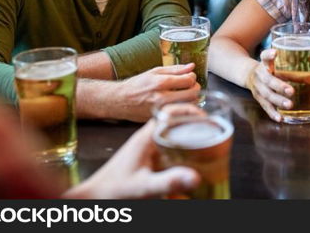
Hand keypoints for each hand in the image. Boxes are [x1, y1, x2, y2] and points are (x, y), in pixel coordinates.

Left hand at [63, 115, 200, 198]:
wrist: (94, 199)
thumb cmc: (112, 190)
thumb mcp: (143, 186)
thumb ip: (168, 181)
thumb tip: (195, 177)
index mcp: (147, 136)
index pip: (172, 111)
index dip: (191, 111)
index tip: (209, 117)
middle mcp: (148, 138)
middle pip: (176, 122)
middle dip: (196, 125)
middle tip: (215, 133)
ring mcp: (148, 149)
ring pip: (174, 135)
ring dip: (190, 137)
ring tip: (208, 145)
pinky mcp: (148, 160)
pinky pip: (170, 149)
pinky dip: (182, 152)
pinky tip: (190, 167)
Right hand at [110, 64, 199, 121]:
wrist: (120, 101)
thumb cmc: (137, 85)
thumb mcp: (155, 72)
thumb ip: (175, 69)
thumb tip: (192, 66)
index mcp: (161, 83)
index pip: (189, 80)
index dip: (192, 77)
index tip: (189, 77)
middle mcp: (162, 98)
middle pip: (193, 94)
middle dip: (195, 88)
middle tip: (189, 86)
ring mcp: (162, 111)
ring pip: (189, 105)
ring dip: (191, 99)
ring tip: (184, 94)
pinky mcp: (162, 119)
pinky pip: (180, 113)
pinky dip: (182, 108)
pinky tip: (177, 103)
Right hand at [246, 49, 293, 121]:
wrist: (247, 74)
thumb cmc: (269, 68)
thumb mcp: (273, 61)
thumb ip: (288, 62)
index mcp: (263, 63)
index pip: (264, 56)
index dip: (268, 55)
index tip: (275, 53)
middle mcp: (259, 74)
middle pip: (268, 80)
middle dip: (279, 86)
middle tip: (291, 91)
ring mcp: (257, 87)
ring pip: (267, 94)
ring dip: (278, 100)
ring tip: (290, 105)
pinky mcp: (258, 98)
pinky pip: (265, 106)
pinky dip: (273, 113)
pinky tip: (280, 118)